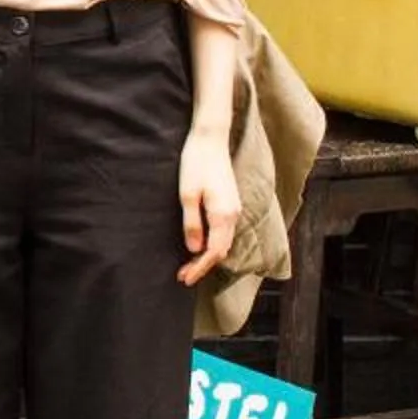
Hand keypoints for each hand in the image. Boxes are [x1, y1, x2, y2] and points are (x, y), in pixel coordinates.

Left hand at [176, 129, 239, 284]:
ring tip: (189, 265)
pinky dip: (213, 244)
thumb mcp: (187, 194)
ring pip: (224, 242)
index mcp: (223, 214)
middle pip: (221, 250)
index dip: (200, 268)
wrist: (210, 139)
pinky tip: (200, 245)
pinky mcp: (231, 202)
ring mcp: (234, 208)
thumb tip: (193, 248)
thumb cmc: (196, 163)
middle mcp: (233, 214)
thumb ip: (192, 223)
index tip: (185, 279)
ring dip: (208, 256)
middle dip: (203, 266)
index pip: (214, 252)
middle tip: (183, 276)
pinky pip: (224, 232)